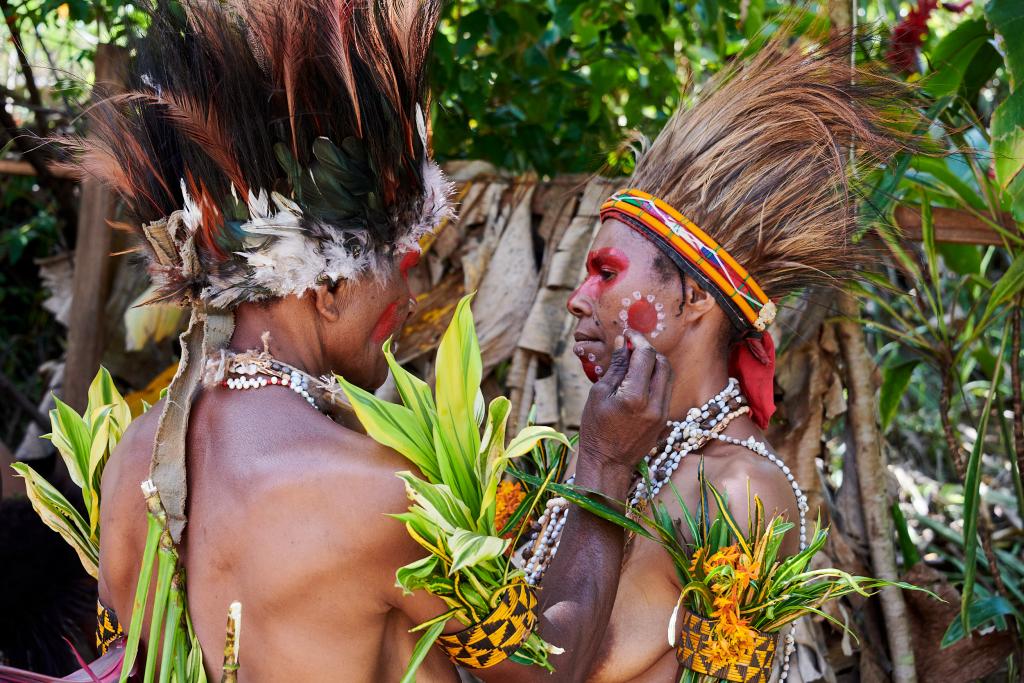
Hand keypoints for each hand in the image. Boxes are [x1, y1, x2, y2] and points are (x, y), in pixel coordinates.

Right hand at [576, 330, 672, 485]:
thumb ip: (615, 367)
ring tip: (636, 361)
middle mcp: (654, 403)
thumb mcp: (599, 394)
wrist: (608, 462)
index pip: (645, 356)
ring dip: (654, 362)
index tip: (628, 334)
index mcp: (634, 396)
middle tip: (632, 346)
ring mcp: (662, 412)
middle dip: (648, 349)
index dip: (637, 340)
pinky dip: (656, 377)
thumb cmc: (596, 428)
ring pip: (668, 375)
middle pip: (662, 362)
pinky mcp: (664, 418)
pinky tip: (640, 378)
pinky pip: (665, 389)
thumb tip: (623, 343)